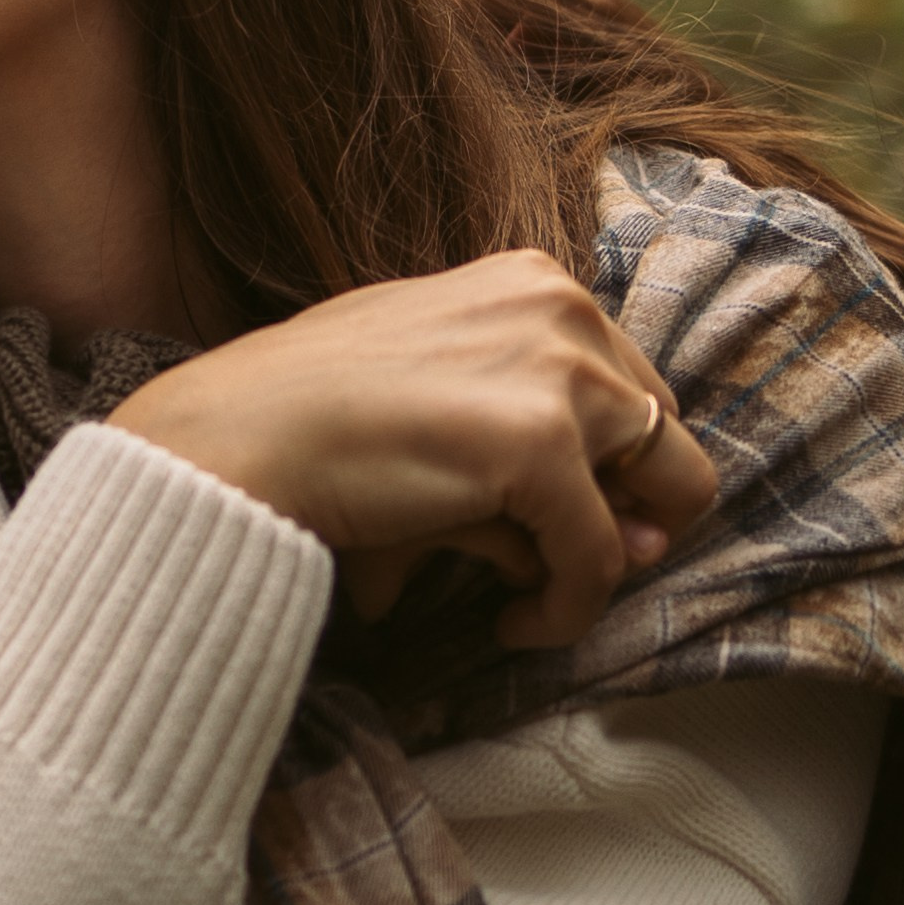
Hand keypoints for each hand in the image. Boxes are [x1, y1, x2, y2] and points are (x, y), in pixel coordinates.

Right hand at [108, 250, 715, 650]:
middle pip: (667, 436)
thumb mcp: (433, 387)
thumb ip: (529, 430)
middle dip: (627, 512)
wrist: (236, 436)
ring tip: (530, 601)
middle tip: (557, 565)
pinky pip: (598, 558)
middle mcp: (561, 307)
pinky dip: (566, 609)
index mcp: (533, 280)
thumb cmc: (309, 410)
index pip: (631, 386)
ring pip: (667, 494)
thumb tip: (644, 537)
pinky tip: (511, 625)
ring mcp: (558, 373)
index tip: (566, 521)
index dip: (612, 468)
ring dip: (602, 563)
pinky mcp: (541, 447)